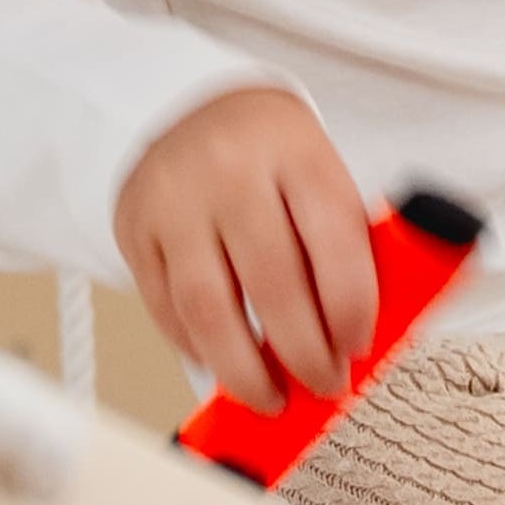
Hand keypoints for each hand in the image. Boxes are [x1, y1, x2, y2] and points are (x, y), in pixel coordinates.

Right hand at [114, 88, 378, 416]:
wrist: (195, 106)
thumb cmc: (274, 156)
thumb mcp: (322, 175)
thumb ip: (350, 245)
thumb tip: (370, 334)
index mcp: (296, 151)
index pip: (333, 239)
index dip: (351, 307)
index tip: (358, 347)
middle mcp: (230, 170)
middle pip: (272, 283)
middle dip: (304, 353)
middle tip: (324, 384)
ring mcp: (174, 199)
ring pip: (208, 309)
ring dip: (245, 371)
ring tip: (271, 398)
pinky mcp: (135, 228)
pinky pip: (165, 310)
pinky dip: (199, 350)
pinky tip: (224, 365)